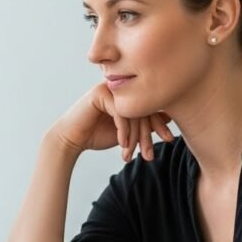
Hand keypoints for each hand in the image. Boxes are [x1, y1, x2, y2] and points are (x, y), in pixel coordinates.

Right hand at [50, 82, 174, 161]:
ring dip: (134, 137)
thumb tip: (170, 117)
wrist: (71, 140)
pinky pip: (120, 113)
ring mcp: (109, 88)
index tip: (169, 139)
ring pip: (133, 112)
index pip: (150, 105)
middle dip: (147, 135)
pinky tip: (122, 145)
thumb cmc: (96, 135)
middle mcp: (119, 87)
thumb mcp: (127, 132)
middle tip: (149, 154)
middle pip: (143, 108)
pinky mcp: (99, 94)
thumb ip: (144, 124)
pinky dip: (123, 131)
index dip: (160, 123)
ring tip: (132, 153)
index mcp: (126, 93)